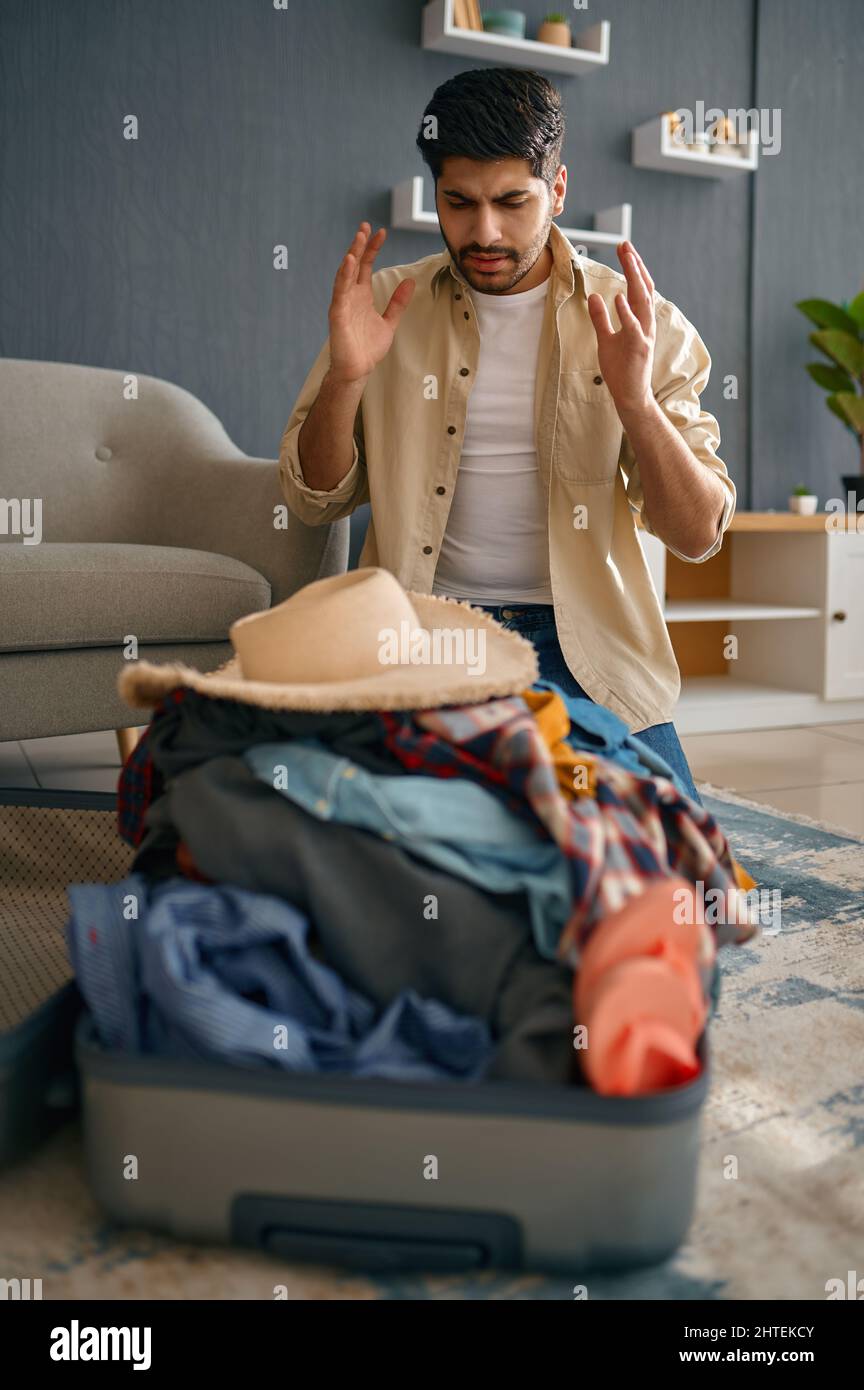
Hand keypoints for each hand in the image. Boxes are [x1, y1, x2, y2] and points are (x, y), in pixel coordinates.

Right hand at [328, 222, 415, 383]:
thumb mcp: (389, 322)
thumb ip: (398, 302)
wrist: (358, 369)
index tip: (381, 233)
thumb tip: (409, 281)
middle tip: (365, 226)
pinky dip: (344, 275)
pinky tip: (349, 261)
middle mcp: (350, 295)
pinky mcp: (337, 313)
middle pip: (354, 264)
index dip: (372, 249)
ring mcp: (343, 303)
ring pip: (346, 273)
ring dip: (352, 254)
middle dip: (360, 245)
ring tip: (358, 237)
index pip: (366, 266)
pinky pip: (340, 291)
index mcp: (361, 295)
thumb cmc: (368, 348)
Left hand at [587, 241, 656, 414]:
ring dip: (635, 279)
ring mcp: (644, 336)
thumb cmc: (621, 370)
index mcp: (640, 321)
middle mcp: (646, 324)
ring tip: (627, 259)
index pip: (639, 288)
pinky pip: (633, 327)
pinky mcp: (638, 349)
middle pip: (644, 288)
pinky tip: (617, 297)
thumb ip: (600, 319)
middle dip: (635, 265)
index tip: (625, 249)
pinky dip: (626, 312)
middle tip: (625, 245)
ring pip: (642, 302)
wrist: (631, 396)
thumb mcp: (606, 340)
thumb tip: (594, 297)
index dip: (634, 268)